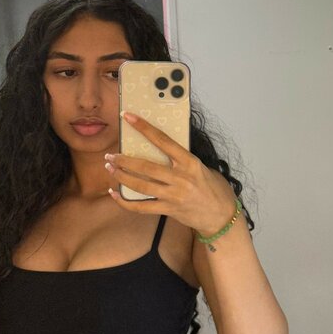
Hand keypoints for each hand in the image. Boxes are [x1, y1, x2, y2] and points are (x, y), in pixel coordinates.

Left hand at [105, 112, 236, 236]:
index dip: (143, 127)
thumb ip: (183, 160)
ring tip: (110, 169)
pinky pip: (141, 207)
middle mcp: (181, 178)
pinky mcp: (168, 210)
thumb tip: (160, 148)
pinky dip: (125, 201)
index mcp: (190, 162)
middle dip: (124, 160)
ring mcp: (174, 195)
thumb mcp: (202, 167)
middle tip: (110, 155)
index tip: (128, 117)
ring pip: (140, 185)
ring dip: (122, 176)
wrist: (222, 216)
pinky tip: (115, 194)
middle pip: (145, 166)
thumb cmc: (213, 188)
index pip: (162, 140)